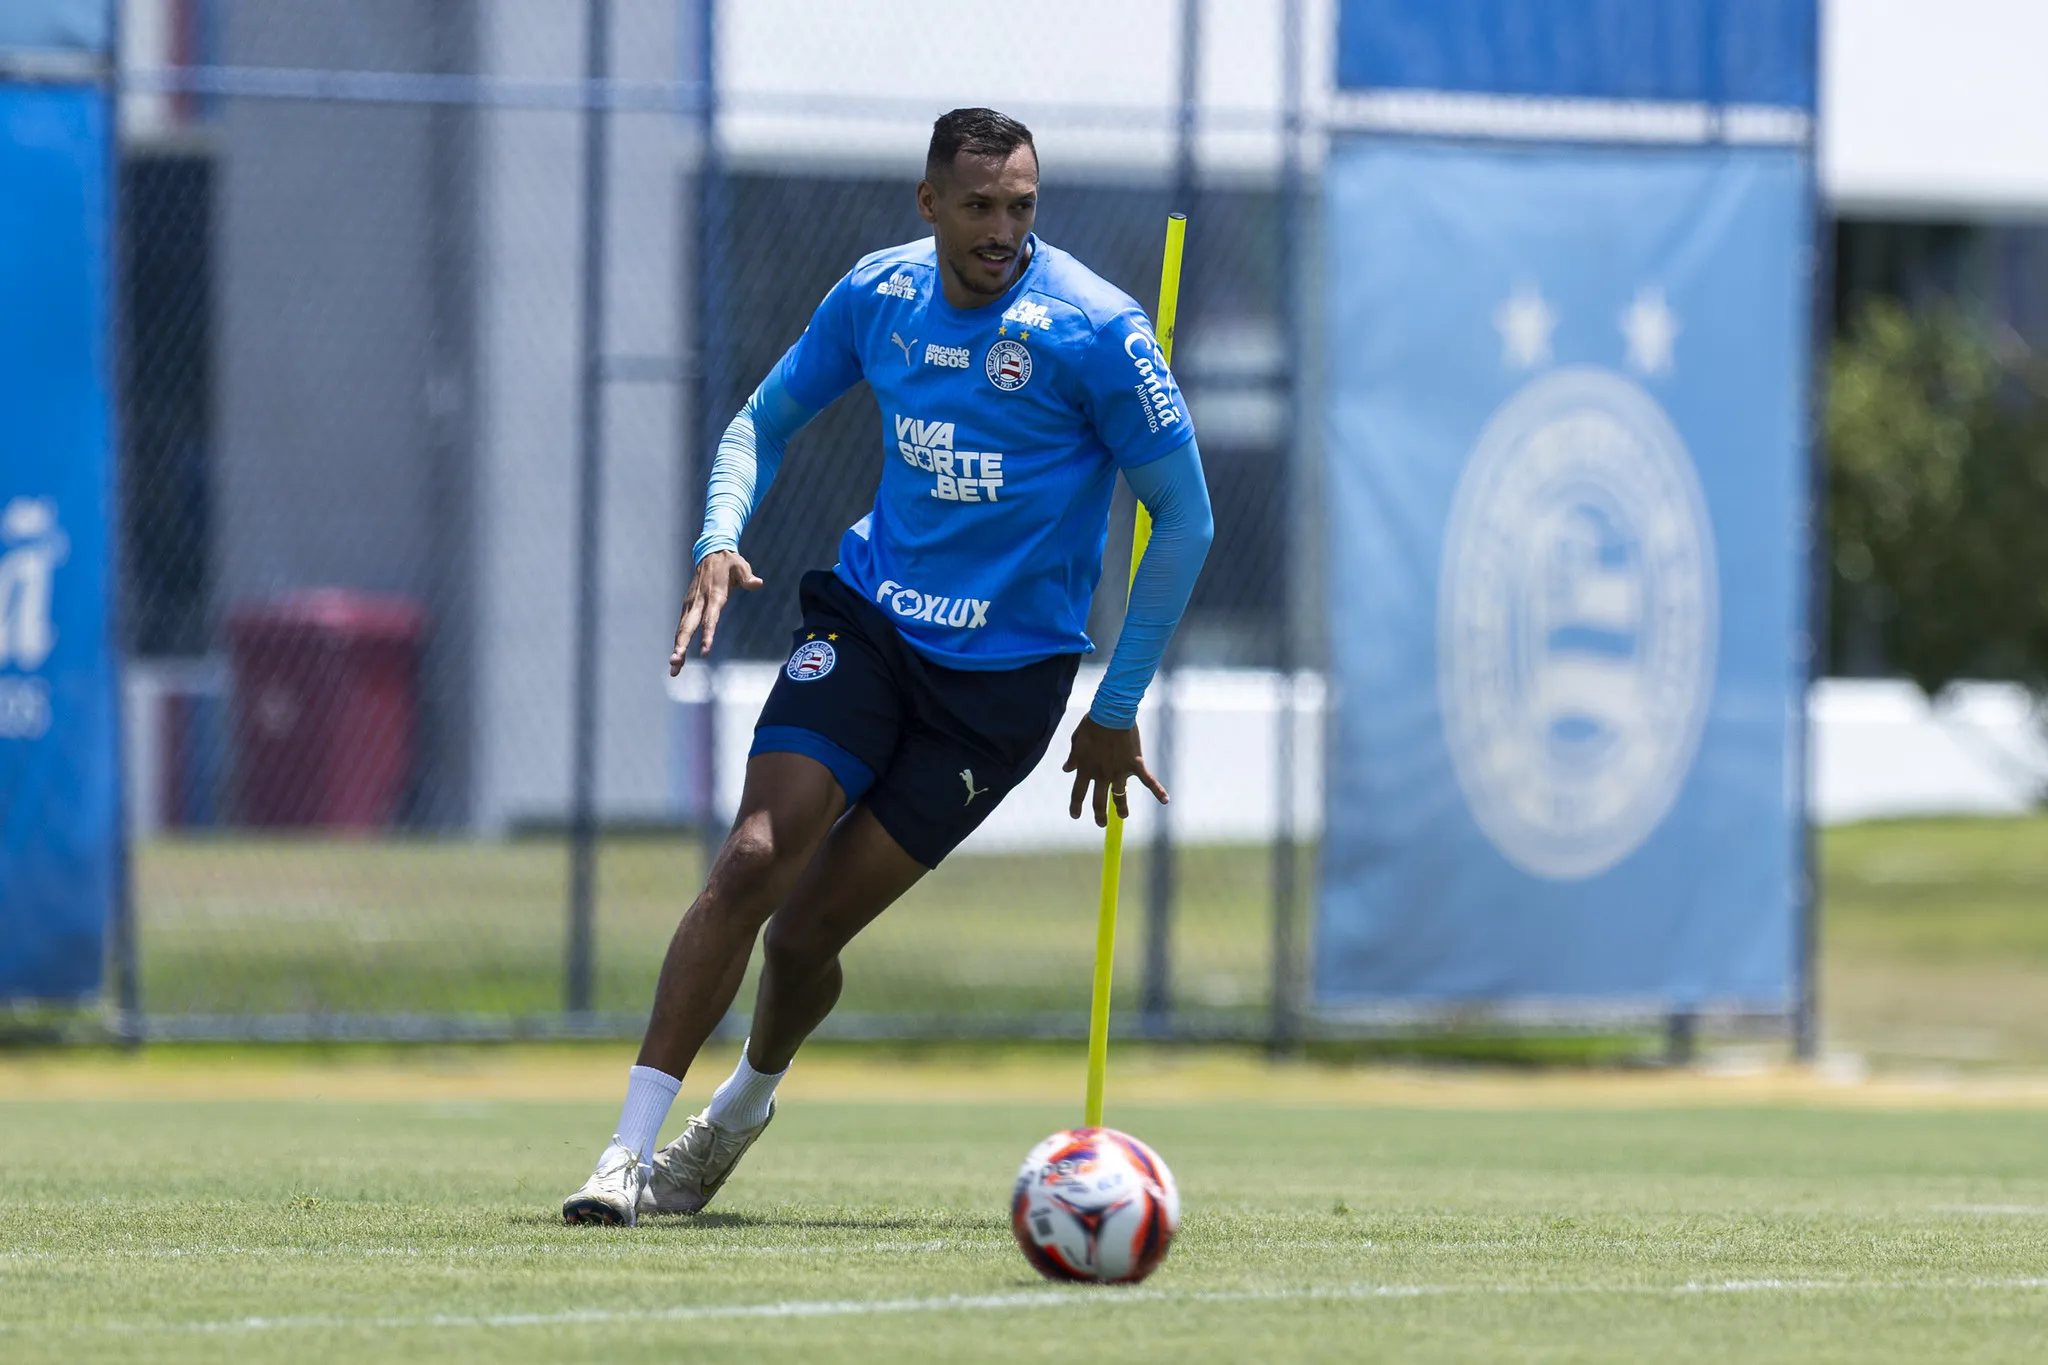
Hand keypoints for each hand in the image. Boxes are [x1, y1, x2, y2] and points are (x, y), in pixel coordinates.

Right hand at [670, 550, 762, 674]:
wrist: (711, 553)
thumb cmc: (730, 562)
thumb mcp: (741, 566)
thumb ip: (747, 577)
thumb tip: (757, 583)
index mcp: (714, 595)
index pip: (710, 619)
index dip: (707, 635)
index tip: (705, 652)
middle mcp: (699, 601)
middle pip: (688, 627)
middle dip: (681, 646)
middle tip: (675, 663)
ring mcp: (691, 603)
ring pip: (682, 629)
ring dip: (677, 648)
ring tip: (674, 668)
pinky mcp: (688, 605)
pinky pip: (682, 625)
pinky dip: (678, 640)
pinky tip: (677, 655)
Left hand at [1062, 716, 1168, 827]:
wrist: (1112, 713)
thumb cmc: (1093, 723)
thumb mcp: (1077, 740)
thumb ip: (1073, 757)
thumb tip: (1066, 769)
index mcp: (1085, 768)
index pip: (1078, 793)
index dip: (1076, 806)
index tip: (1075, 815)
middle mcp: (1101, 774)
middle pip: (1099, 801)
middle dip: (1100, 815)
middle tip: (1101, 823)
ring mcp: (1119, 771)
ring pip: (1120, 796)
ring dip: (1122, 808)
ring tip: (1123, 816)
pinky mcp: (1136, 764)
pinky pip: (1148, 781)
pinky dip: (1158, 790)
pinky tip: (1165, 800)